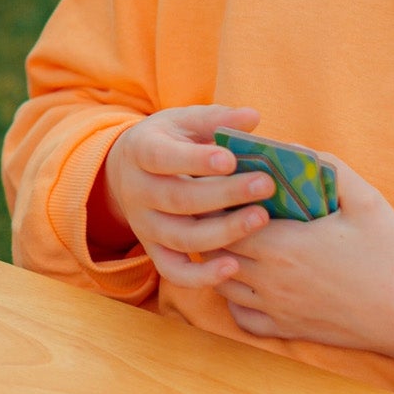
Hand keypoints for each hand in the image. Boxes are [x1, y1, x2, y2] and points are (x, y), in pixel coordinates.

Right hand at [98, 105, 276, 286]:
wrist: (127, 170)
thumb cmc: (169, 141)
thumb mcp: (184, 121)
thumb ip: (216, 119)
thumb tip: (252, 117)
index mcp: (141, 152)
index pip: (162, 158)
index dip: (194, 161)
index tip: (231, 160)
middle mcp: (138, 192)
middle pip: (178, 199)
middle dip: (224, 194)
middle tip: (266, 185)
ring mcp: (144, 225)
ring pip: (181, 237)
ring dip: (222, 232)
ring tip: (261, 218)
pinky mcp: (153, 250)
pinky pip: (174, 271)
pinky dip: (200, 276)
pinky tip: (233, 267)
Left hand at [215, 161, 393, 357]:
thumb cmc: (390, 254)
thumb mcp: (366, 200)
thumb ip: (327, 167)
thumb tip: (289, 146)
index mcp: (282, 244)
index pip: (222, 220)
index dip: (218, 203)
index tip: (226, 190)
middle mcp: (269, 278)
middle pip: (215, 249)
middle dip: (215, 228)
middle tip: (225, 212)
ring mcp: (274, 307)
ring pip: (221, 282)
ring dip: (221, 261)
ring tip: (235, 241)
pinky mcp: (284, 329)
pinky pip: (239, 316)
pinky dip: (235, 299)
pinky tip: (249, 281)